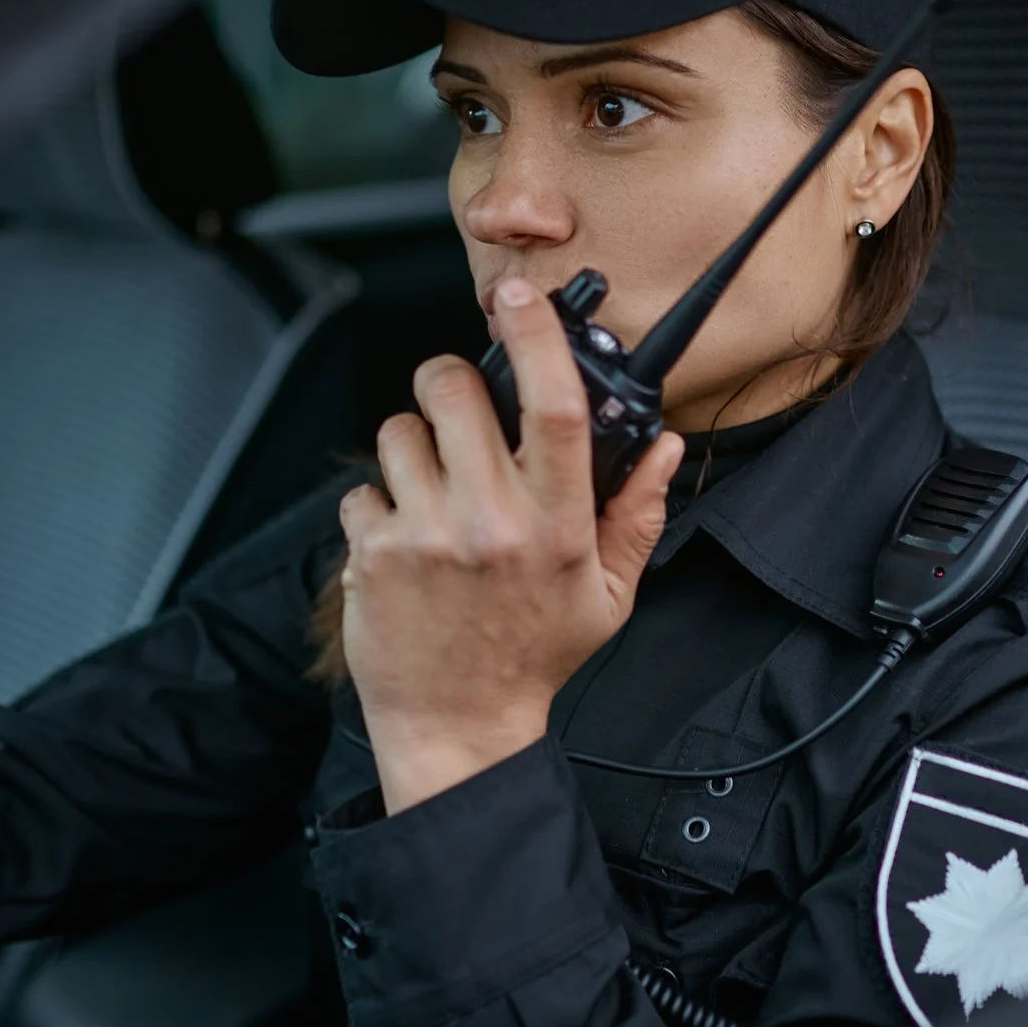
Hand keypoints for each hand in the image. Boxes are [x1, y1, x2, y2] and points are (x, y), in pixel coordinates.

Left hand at [337, 278, 683, 812]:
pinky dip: (375, 506)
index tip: (517, 298)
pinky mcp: (373, 556)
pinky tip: (402, 542)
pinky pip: (361, 489)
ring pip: (400, 431)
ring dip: (412, 446)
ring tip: (432, 491)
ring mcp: (427, 537)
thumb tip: (666, 447)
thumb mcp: (609, 593)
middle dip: (451, 381)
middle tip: (459, 409)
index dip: (536, 336)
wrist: (458, 728)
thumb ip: (638, 514)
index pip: (555, 405)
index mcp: (559, 524)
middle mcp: (493, 523)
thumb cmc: (534, 656)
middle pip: (456, 392)